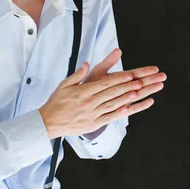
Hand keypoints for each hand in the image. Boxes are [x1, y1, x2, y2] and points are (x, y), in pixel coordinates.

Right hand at [38, 48, 165, 139]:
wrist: (48, 122)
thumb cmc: (57, 101)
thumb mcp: (64, 84)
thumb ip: (78, 74)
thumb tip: (86, 64)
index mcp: (83, 91)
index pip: (104, 84)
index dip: (118, 79)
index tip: (130, 75)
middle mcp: (89, 103)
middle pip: (112, 93)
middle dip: (127, 87)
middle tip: (141, 81)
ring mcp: (92, 115)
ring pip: (113, 105)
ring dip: (127, 98)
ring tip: (138, 93)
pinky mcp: (93, 124)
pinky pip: (108, 118)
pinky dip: (119, 114)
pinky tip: (129, 109)